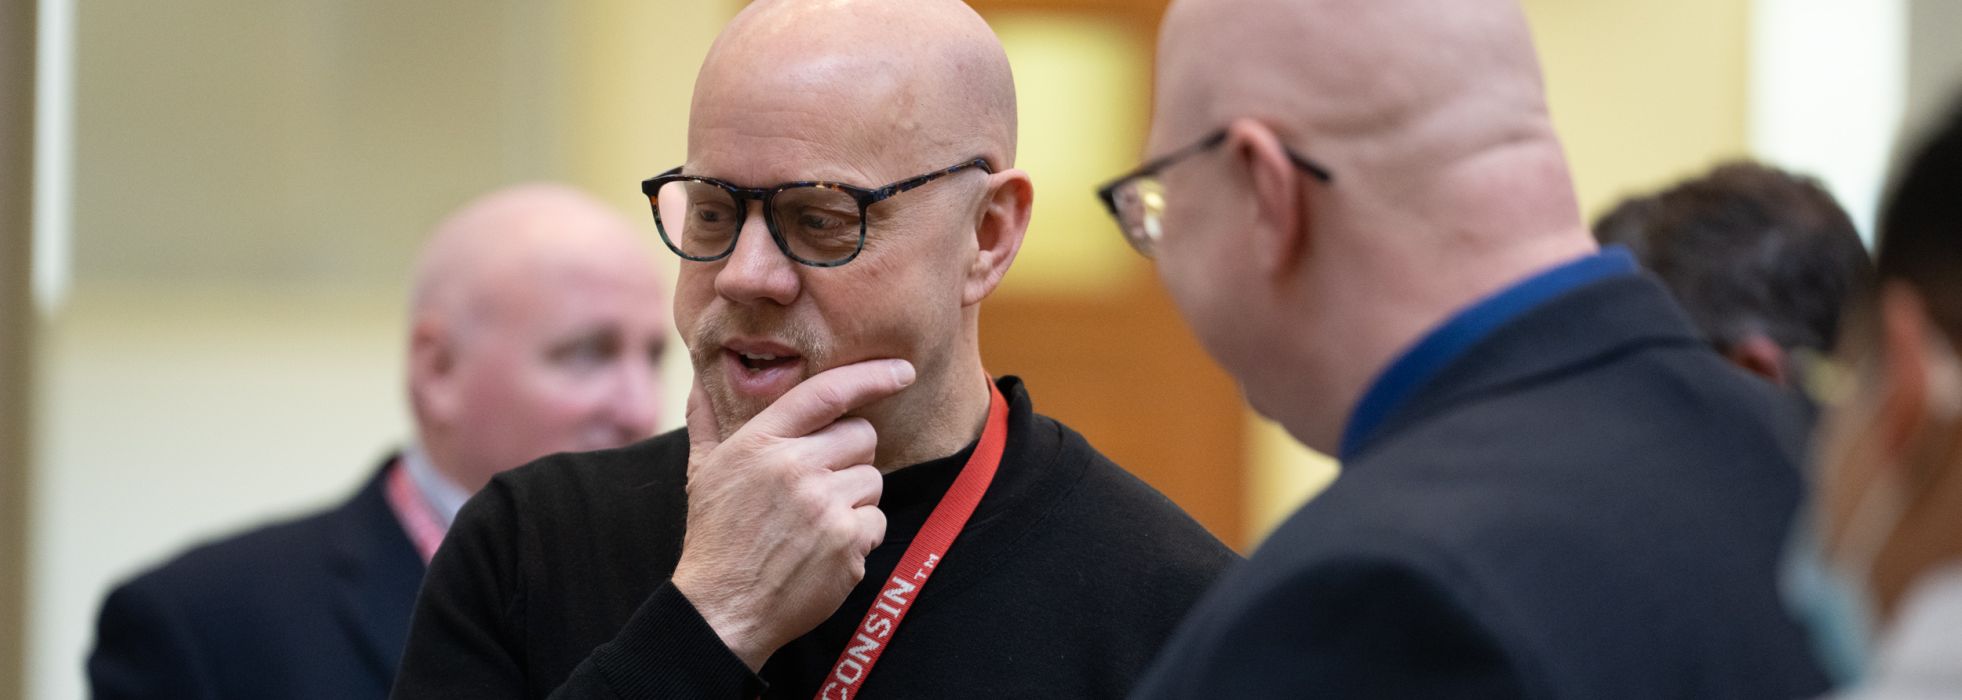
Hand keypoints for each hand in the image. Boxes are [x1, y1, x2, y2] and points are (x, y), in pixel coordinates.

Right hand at [670, 358, 914, 670]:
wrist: (722, 609)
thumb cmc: (716, 538)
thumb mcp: (703, 472)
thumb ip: (706, 420)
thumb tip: (699, 378)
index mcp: (760, 442)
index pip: (827, 392)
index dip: (871, 376)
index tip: (902, 371)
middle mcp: (794, 467)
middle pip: (862, 435)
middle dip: (850, 456)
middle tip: (820, 483)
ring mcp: (824, 505)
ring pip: (873, 478)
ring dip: (854, 498)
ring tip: (815, 521)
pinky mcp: (847, 542)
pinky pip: (877, 520)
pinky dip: (859, 536)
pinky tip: (826, 548)